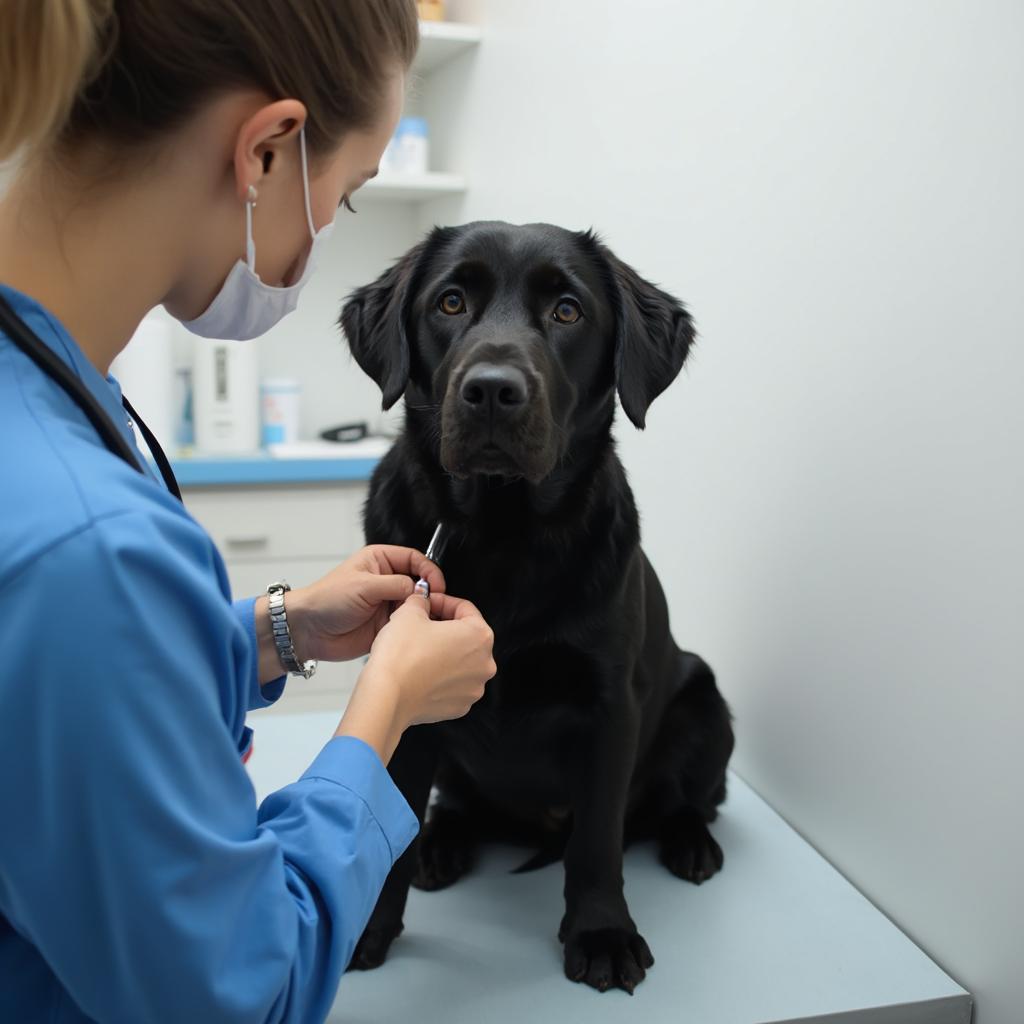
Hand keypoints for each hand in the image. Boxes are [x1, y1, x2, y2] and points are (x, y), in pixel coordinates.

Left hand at [286, 545, 445, 662]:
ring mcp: (387, 603)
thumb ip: (395, 584)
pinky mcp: (387, 625)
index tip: (436, 585)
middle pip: (419, 582)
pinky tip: (413, 630)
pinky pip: (408, 624)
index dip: (428, 570)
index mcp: (380, 561)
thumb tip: (420, 588)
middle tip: (430, 604)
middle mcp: (386, 581)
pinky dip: (413, 627)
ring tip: (422, 619)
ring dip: (420, 611)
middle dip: (427, 593)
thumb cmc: (327, 600)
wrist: (308, 631)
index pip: (414, 559)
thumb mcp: (363, 586)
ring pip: (416, 605)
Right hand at [336, 590, 496, 762]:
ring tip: (418, 649)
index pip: (465, 608)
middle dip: (444, 627)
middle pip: (465, 636)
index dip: (442, 601)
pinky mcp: (459, 706)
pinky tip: (420, 670)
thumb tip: (422, 601)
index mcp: (480, 636)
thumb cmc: (400, 657)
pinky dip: (440, 675)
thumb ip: (421, 601)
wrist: (386, 697)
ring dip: (443, 652)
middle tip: (421, 624)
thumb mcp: (409, 612)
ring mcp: (473, 688)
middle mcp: (484, 664)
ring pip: (460, 661)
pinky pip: (452, 683)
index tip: (428, 603)